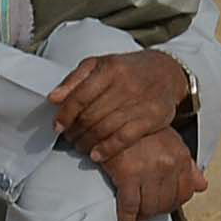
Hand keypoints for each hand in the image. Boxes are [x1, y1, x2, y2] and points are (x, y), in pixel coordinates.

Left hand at [48, 51, 188, 165]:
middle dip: (75, 131)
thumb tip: (53, 98)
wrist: (167, 73)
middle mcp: (126, 85)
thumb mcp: (99, 65)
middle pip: (91, 115)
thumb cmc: (127, 70)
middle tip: (69, 137)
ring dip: (87, 141)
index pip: (80, 96)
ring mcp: (142, 102)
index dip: (65, 114)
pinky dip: (108, 149)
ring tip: (80, 145)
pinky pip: (125, 138)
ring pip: (105, 128)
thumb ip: (74, 80)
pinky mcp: (154, 118)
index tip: (57, 126)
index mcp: (110, 69)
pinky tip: (96, 154)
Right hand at [95, 127, 207, 220]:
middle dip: (157, 211)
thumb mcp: (170, 142)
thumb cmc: (140, 129)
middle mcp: (168, 165)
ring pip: (150, 206)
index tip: (164, 207)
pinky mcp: (128, 175)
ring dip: (143, 216)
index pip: (185, 192)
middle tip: (147, 214)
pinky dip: (127, 220)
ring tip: (136, 217)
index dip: (174, 204)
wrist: (113, 117)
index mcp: (180, 156)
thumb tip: (201, 185)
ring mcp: (148, 171)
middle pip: (167, 202)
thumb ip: (188, 166)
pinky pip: (129, 205)